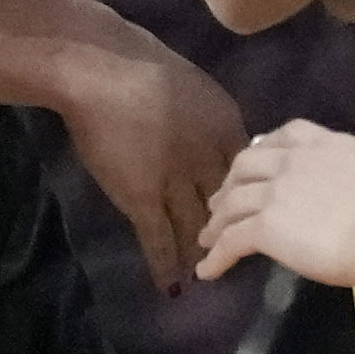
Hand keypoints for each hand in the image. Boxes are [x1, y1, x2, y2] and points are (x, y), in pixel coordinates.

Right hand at [49, 31, 250, 287]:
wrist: (101, 68)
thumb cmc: (141, 65)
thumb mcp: (196, 86)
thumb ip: (210, 117)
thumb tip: (215, 136)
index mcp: (228, 127)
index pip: (249, 174)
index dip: (250, 197)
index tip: (253, 214)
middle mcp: (210, 159)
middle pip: (230, 206)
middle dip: (235, 231)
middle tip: (239, 254)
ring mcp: (177, 182)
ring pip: (196, 227)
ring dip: (202, 252)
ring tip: (209, 274)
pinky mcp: (143, 197)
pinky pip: (159, 239)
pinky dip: (166, 266)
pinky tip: (173, 288)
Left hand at [195, 117, 354, 288]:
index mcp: (323, 143)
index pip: (280, 137)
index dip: (261, 152)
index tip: (255, 162)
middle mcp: (292, 159)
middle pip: (245, 166)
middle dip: (231, 184)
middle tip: (223, 203)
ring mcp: (276, 191)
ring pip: (232, 202)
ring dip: (217, 220)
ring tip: (208, 237)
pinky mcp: (268, 226)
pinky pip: (231, 240)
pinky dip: (215, 255)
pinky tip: (208, 270)